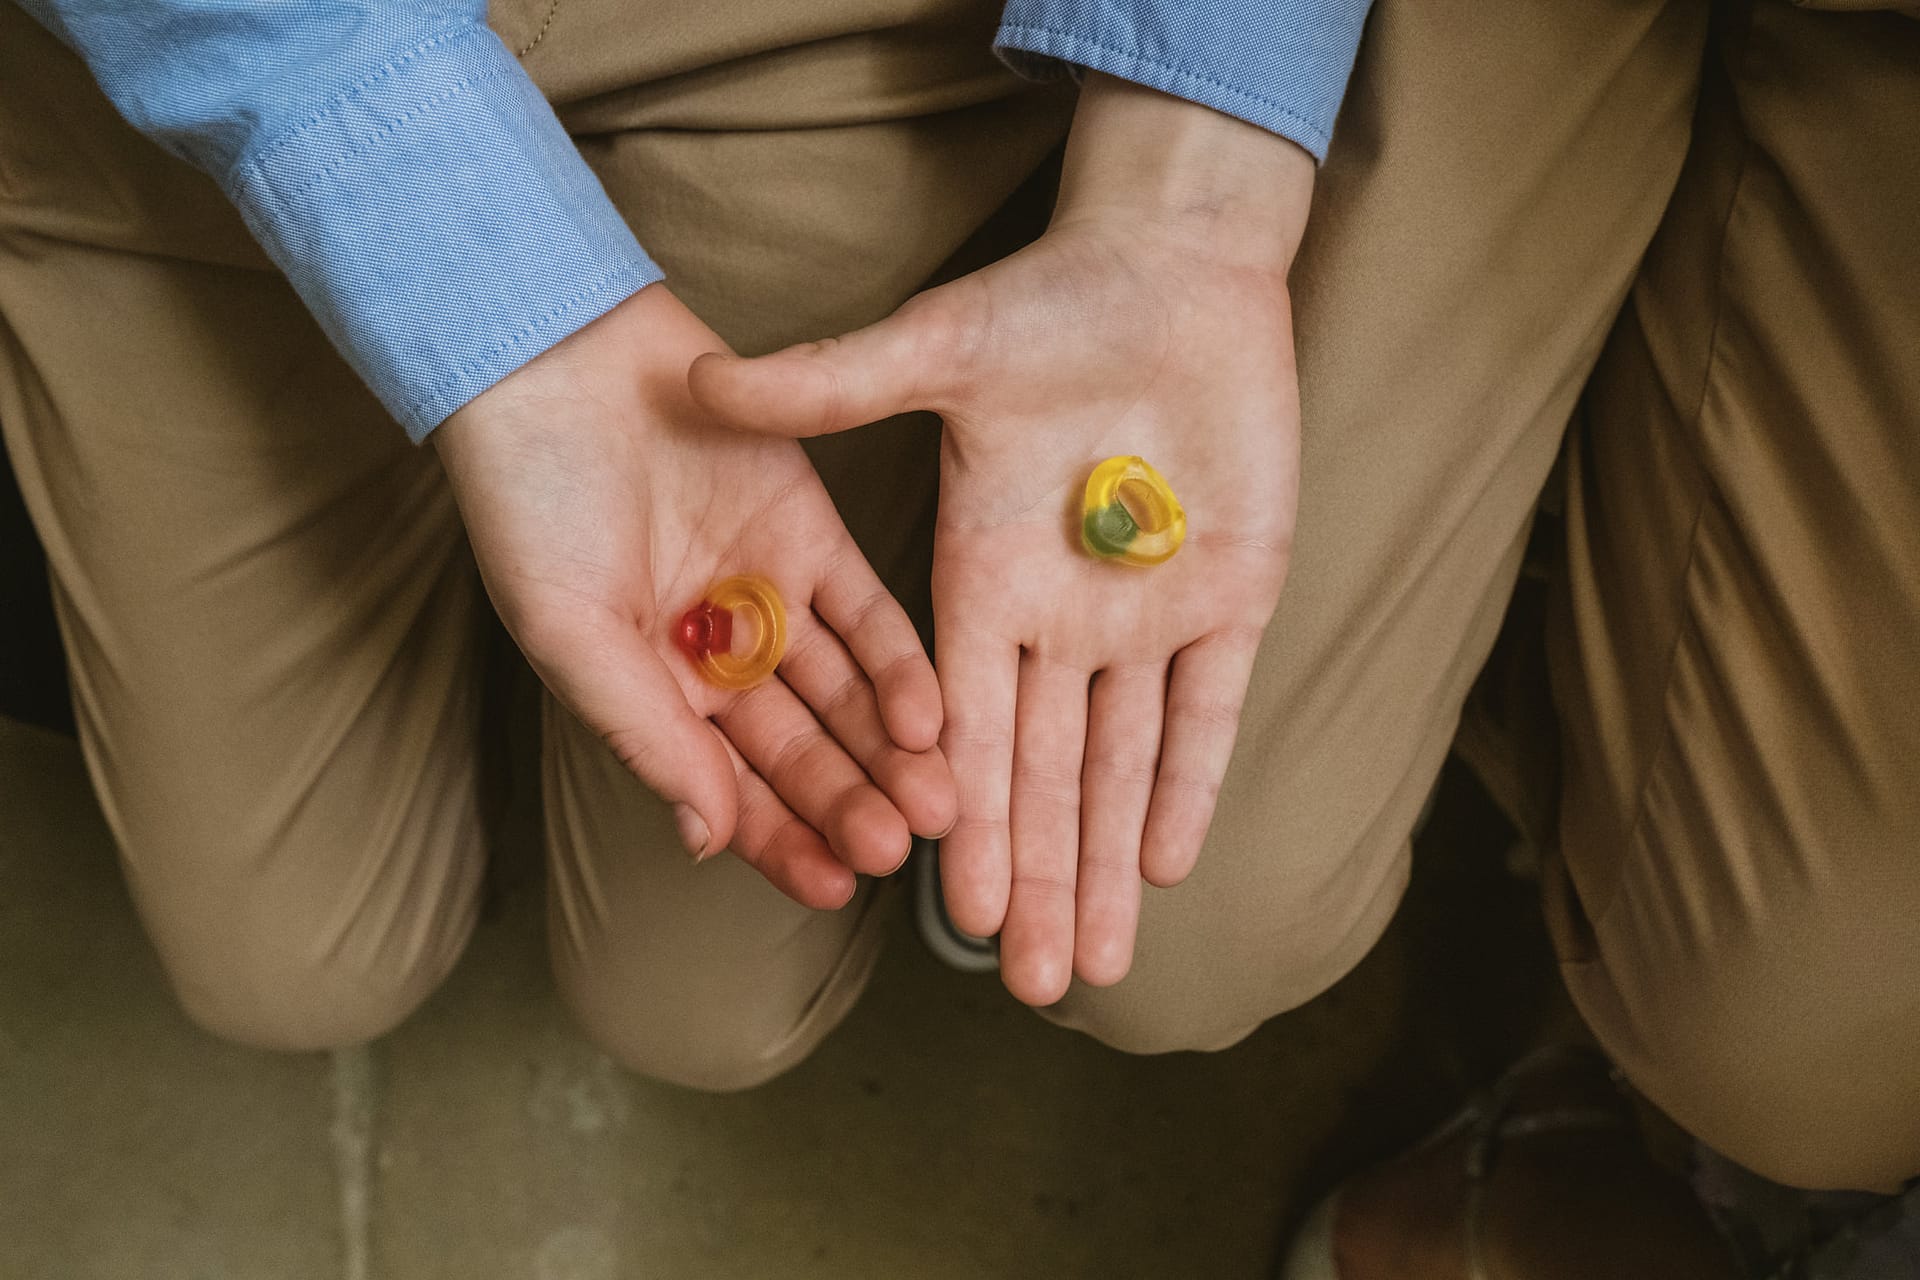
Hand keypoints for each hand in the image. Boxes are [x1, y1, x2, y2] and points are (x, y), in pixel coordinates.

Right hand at [434, 285, 955, 908]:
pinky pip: (867, 613)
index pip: (728, 790)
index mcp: (654, 695)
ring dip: (886, 749)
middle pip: (799, 749)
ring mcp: (771, 597)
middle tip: (895, 846)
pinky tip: (926, 717)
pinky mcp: (812, 534)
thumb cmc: (528, 505)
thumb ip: (645, 733)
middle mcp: (720, 659)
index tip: (833, 886)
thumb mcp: (572, 633)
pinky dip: (896, 664)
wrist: (552, 362)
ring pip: (843, 692)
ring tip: (932, 802)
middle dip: (846, 801)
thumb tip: (704, 839)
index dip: (779, 841)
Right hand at [689, 76, 1313, 1000]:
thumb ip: (829, 384)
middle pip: (1041, 768)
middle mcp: (1052, 611)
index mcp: (975, 574)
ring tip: (1098, 965)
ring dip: (1106, 859)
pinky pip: (1208, 706)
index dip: (956, 813)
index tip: (940, 905)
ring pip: (1121, 759)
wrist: (1174, 257)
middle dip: (1037, 874)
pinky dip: (1190, 779)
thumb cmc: (1045, 292)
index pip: (957, 722)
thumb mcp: (933, 345)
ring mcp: (1142, 609)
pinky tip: (1167, 861)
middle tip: (1033, 986)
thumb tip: (705, 388)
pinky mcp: (1232, 592)